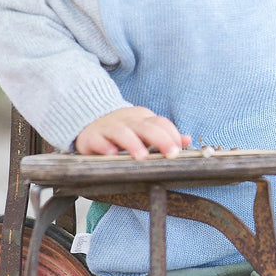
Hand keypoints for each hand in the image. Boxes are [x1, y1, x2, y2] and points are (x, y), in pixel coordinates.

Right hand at [75, 106, 190, 160]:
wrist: (88, 122)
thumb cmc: (122, 130)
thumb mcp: (144, 130)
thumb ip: (165, 136)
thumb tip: (187, 140)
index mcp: (142, 119)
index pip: (161, 123)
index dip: (171, 136)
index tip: (178, 150)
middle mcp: (127, 121)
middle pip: (146, 127)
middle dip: (161, 140)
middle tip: (170, 154)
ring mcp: (109, 127)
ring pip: (122, 132)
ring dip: (133, 144)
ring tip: (142, 156)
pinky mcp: (91, 137)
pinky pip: (98, 140)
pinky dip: (105, 146)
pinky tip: (111, 154)